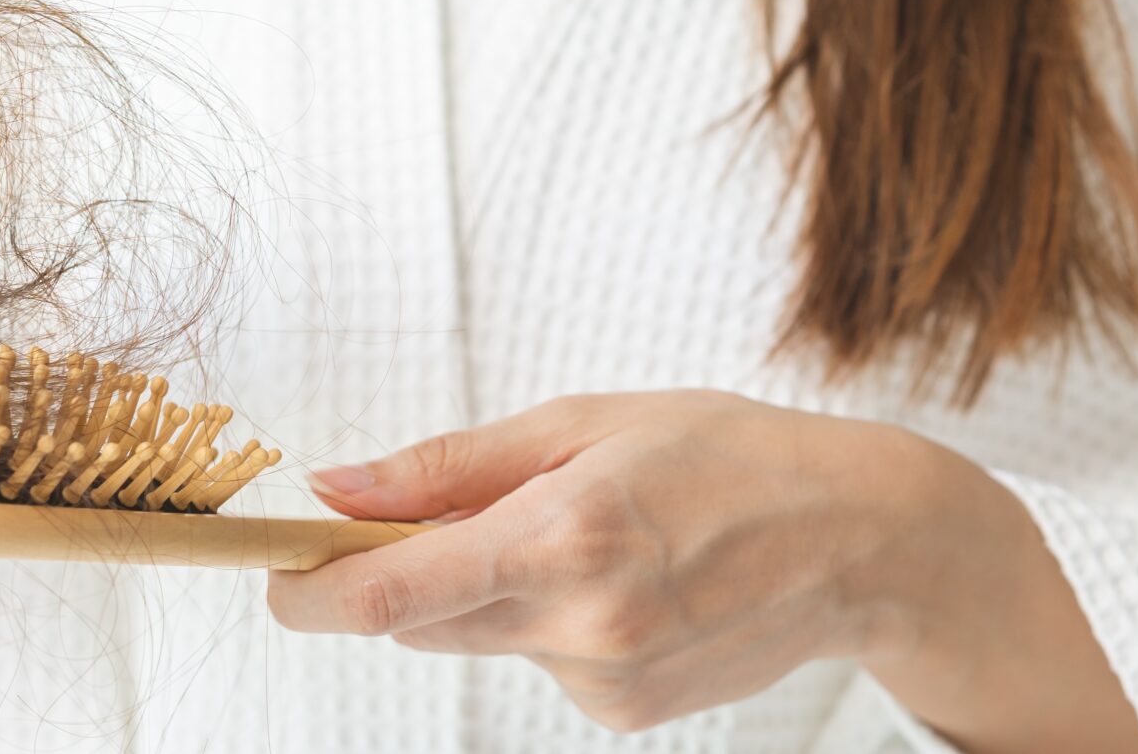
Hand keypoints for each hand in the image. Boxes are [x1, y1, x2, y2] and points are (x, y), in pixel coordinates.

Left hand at [265, 391, 1137, 751]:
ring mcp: (604, 682)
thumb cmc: (731, 456)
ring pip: (479, 639)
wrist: (863, 541)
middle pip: (418, 621)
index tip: (274, 570)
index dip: (307, 590)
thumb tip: (336, 485)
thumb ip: (448, 464)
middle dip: (406, 569)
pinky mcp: (625, 716)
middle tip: (455, 504)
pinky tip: (626, 578)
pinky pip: (538, 663)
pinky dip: (550, 620)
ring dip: (491, 589)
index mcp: (565, 536)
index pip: (388, 596)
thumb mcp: (585, 421)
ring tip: (586, 528)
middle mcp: (581, 625)